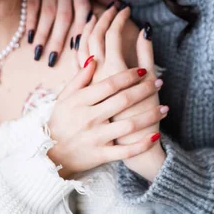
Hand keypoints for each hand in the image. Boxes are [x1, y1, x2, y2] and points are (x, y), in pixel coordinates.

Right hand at [23, 0, 90, 65]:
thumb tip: (118, 7)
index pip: (82, 11)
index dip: (81, 30)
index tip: (77, 50)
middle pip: (65, 15)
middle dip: (59, 39)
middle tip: (53, 60)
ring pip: (48, 12)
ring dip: (43, 34)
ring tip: (38, 53)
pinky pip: (32, 4)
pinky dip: (30, 21)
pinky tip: (28, 36)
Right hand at [46, 64, 167, 178]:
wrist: (49, 157)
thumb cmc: (59, 122)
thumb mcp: (64, 98)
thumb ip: (79, 78)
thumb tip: (94, 57)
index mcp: (80, 101)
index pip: (109, 84)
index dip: (129, 76)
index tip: (143, 70)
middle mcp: (89, 118)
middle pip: (123, 100)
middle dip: (144, 90)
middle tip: (159, 82)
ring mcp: (96, 138)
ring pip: (129, 125)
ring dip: (150, 115)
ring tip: (165, 107)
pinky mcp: (101, 155)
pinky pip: (126, 152)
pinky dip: (142, 144)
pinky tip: (156, 136)